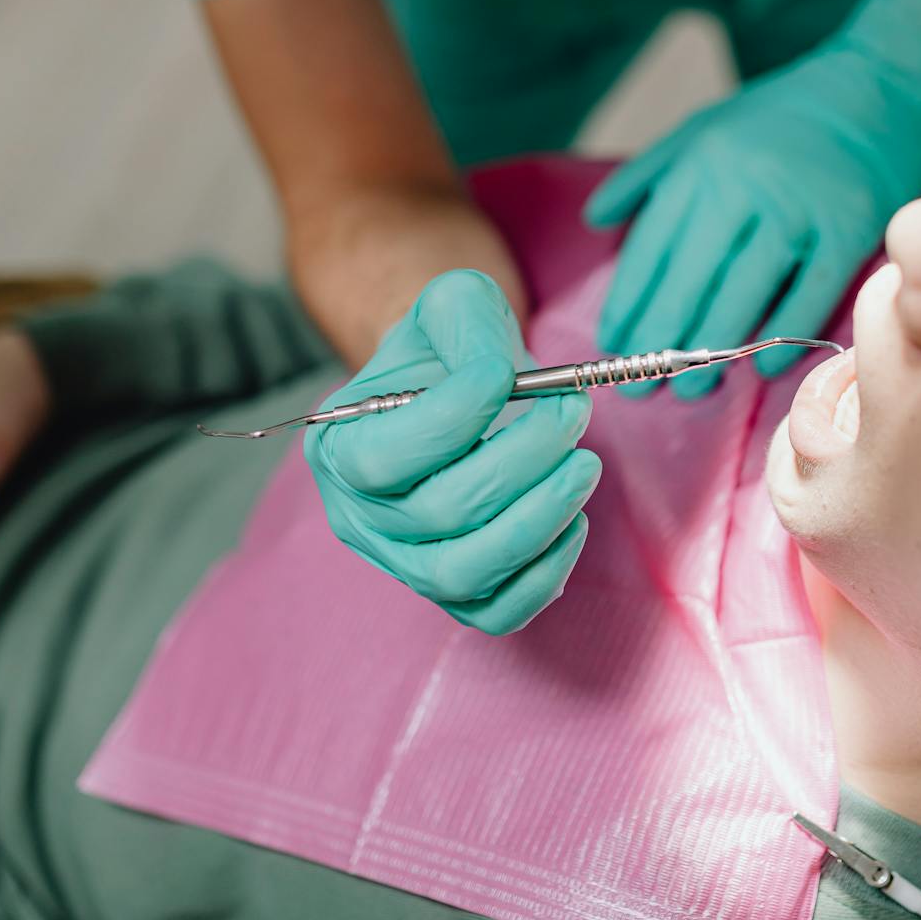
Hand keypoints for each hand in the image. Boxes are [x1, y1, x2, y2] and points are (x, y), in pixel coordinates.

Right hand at [306, 270, 601, 634]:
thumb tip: (497, 373)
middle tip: (572, 412)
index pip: (383, 457)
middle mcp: (359, 516)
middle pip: (437, 513)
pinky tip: (573, 519)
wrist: (459, 391)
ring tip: (583, 465)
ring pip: (464, 572)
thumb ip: (467, 320)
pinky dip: (542, 575)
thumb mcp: (451, 307)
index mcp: (337, 446)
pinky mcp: (454, 592)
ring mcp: (404, 563)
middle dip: (520, 461)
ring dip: (537, 520)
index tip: (507, 372)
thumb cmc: (450, 351)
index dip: (452, 418)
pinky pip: (496, 612)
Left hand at [585, 0, 920, 396]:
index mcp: (703, 163)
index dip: (628, 302)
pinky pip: (810, 294)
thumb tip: (594, 223)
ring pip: (742, 294)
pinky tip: (762, 366)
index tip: (613, 342)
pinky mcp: (849, 229)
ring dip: (711, 350)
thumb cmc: (783, 113)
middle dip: (659, 340)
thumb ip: (646, 175)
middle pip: (690, 280)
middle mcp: (744, 186)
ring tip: (689, 389)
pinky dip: (784, 334)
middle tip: (641, 385)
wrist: (877, 83)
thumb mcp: (703, 127)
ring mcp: (799, 209)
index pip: (652, 247)